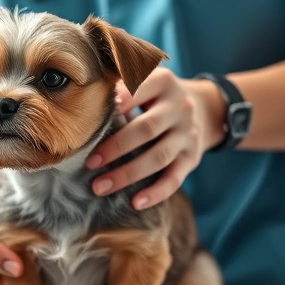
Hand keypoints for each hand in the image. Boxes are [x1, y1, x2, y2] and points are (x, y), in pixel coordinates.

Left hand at [85, 68, 224, 208]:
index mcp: (164, 82)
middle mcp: (180, 107)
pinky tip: (135, 203)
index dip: (118, 103)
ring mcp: (188, 134)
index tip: (92, 117)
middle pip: (147, 128)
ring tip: (99, 187)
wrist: (201, 109)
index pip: (139, 90)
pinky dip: (156, 193)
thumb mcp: (145, 81)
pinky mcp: (192, 157)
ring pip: (158, 157)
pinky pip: (175, 178)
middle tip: (89, 163)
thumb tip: (83, 104)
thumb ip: (120, 86)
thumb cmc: (155, 97)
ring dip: (127, 174)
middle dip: (115, 148)